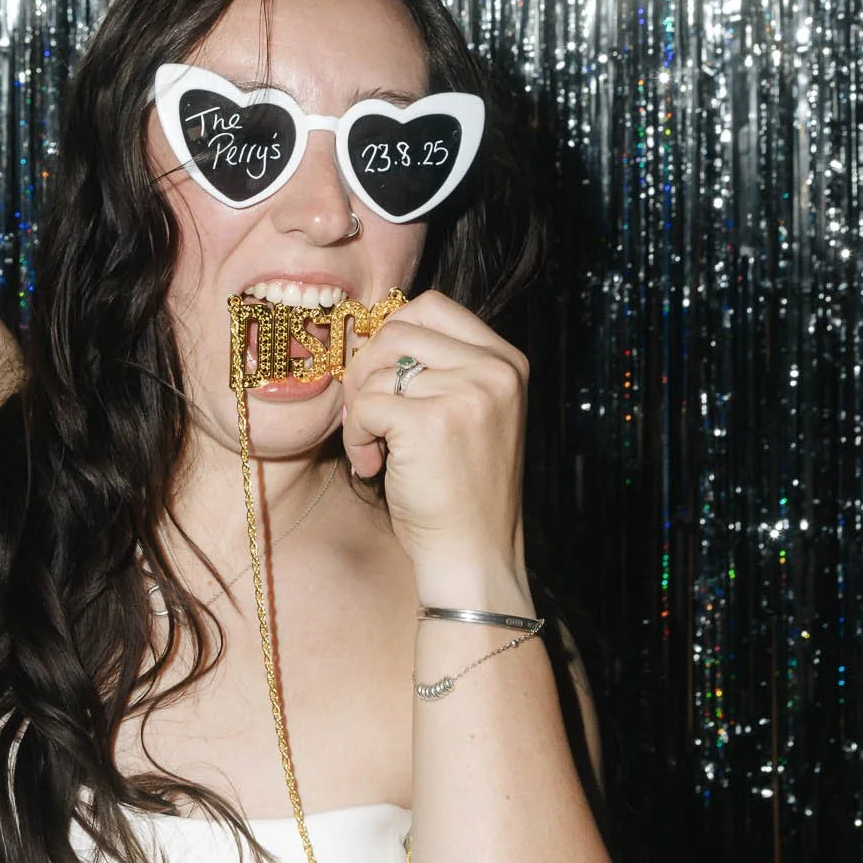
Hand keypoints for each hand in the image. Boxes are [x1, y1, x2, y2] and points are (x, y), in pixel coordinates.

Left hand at [340, 289, 529, 606]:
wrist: (473, 557)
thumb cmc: (458, 489)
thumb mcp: (466, 412)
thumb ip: (437, 367)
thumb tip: (369, 328)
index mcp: (507, 361)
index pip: (432, 305)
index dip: (391, 335)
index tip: (382, 378)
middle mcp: (494, 371)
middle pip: (396, 328)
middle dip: (365, 370)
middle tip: (366, 415)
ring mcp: (467, 394)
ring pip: (375, 365)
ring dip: (359, 409)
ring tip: (373, 448)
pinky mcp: (431, 423)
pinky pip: (365, 405)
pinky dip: (355, 437)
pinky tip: (373, 466)